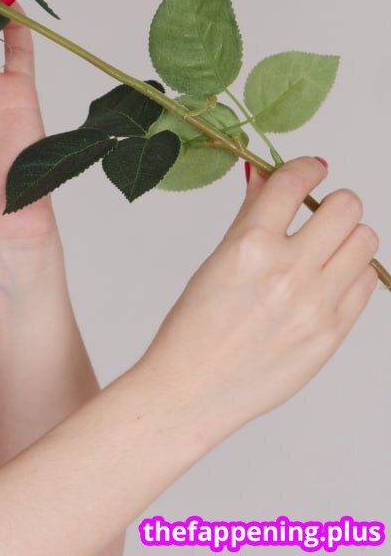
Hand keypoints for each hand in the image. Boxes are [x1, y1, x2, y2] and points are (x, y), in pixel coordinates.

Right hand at [137, 156, 380, 431]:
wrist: (193, 390)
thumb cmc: (193, 330)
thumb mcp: (214, 265)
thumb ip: (248, 220)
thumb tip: (267, 181)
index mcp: (248, 248)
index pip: (294, 184)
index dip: (307, 168)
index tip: (311, 169)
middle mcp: (287, 272)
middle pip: (346, 207)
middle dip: (332, 204)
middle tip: (318, 215)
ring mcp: (315, 304)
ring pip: (365, 240)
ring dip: (347, 237)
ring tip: (324, 251)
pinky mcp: (332, 332)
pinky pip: (367, 282)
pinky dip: (352, 273)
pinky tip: (326, 282)